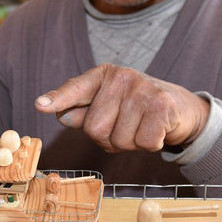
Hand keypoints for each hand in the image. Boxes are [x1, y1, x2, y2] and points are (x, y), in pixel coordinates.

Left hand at [34, 64, 209, 152]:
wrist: (181, 108)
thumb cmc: (137, 109)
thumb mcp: (109, 105)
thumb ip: (83, 111)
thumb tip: (61, 115)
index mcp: (103, 76)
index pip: (76, 89)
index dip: (59, 99)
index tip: (40, 106)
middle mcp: (121, 77)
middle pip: (94, 129)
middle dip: (109, 138)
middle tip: (126, 126)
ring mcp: (142, 89)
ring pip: (118, 140)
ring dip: (130, 143)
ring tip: (141, 127)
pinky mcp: (162, 105)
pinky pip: (142, 143)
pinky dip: (149, 145)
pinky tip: (157, 130)